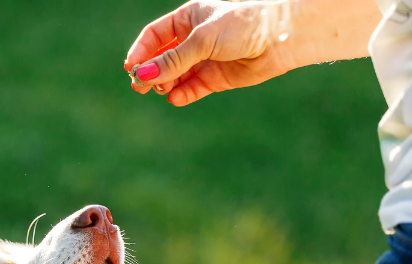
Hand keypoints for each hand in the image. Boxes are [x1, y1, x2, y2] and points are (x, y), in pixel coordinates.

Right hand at [124, 0, 294, 105]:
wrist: (280, 39)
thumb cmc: (243, 26)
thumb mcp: (203, 39)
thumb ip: (173, 59)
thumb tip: (143, 75)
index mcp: (188, 18)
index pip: (155, 35)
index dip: (141, 51)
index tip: (131, 68)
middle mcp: (194, 39)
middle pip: (162, 58)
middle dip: (151, 72)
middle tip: (139, 87)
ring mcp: (205, 60)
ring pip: (176, 75)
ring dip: (165, 83)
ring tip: (160, 90)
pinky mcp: (216, 79)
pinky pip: (192, 89)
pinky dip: (182, 94)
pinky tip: (175, 98)